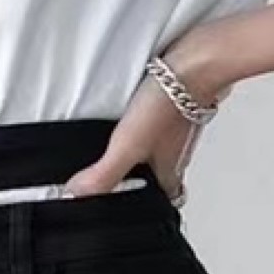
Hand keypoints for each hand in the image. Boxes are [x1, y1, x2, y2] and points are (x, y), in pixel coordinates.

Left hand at [58, 51, 231, 202]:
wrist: (197, 62)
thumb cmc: (171, 104)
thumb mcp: (128, 145)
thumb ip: (104, 174)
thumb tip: (76, 197)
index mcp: (168, 170)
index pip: (165, 201)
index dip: (151, 209)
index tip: (134, 210)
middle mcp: (176, 151)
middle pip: (163, 174)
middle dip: (145, 178)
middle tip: (122, 179)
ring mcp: (178, 126)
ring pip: (163, 147)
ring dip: (146, 149)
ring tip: (121, 146)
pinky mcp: (177, 102)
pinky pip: (162, 119)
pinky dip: (149, 120)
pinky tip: (134, 111)